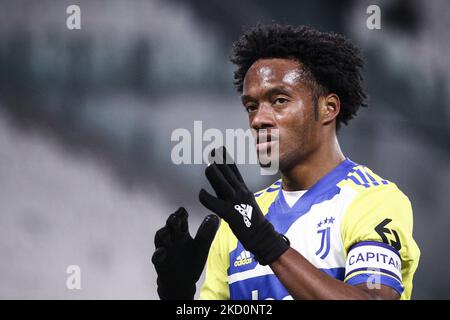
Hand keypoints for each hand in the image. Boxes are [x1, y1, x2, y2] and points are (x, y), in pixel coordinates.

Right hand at [152, 207, 218, 299]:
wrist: (182, 283)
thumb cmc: (190, 262)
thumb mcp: (201, 246)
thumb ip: (207, 232)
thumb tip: (214, 216)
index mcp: (181, 234)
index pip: (180, 220)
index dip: (181, 215)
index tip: (183, 210)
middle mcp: (172, 240)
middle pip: (170, 227)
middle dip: (171, 222)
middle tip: (175, 217)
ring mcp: (165, 250)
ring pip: (160, 240)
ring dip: (163, 234)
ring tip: (167, 231)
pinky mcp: (161, 264)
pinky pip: (157, 258)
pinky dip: (159, 254)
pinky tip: (162, 252)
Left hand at [199, 147, 288, 265]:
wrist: (261, 234)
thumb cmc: (252, 220)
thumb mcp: (247, 200)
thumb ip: (236, 192)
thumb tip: (223, 185)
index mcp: (244, 189)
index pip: (234, 170)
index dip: (226, 159)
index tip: (220, 149)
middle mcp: (240, 191)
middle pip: (227, 171)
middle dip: (219, 160)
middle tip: (212, 152)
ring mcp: (235, 200)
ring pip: (221, 182)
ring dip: (213, 173)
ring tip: (208, 167)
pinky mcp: (229, 211)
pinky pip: (213, 202)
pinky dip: (205, 197)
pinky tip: (201, 193)